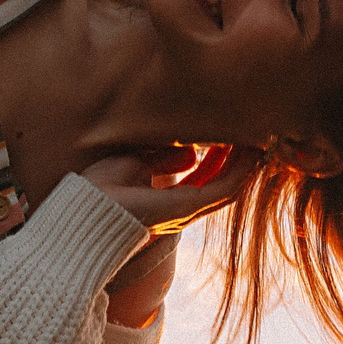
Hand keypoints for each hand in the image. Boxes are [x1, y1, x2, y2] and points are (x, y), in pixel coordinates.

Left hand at [79, 148, 257, 234]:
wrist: (88, 208)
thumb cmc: (101, 188)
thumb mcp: (137, 162)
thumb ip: (164, 159)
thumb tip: (190, 154)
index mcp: (168, 200)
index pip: (204, 179)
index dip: (219, 158)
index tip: (228, 136)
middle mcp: (183, 208)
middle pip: (222, 182)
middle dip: (237, 158)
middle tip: (249, 133)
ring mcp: (188, 209)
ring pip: (230, 185)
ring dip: (244, 162)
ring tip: (254, 137)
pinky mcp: (189, 206)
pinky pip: (225, 188)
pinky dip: (240, 169)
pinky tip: (248, 150)